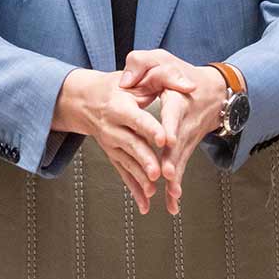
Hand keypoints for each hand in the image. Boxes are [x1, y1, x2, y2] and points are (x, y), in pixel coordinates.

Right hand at [53, 68, 170, 212]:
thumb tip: (190, 86)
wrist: (88, 99)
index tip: (163, 138)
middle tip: (158, 172)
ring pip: (127, 162)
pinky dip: (134, 189)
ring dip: (139, 177)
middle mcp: (113, 127)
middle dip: (145, 159)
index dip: (150, 128)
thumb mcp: (141, 75)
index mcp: (120, 106)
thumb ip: (167, 77)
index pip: (137, 119)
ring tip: (152, 189)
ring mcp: (112, 144)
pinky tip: (144, 204)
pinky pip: (124, 174)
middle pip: (131, 145)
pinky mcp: (114, 155)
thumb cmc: (120, 85)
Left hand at [120, 49, 230, 212]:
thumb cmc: (182, 75)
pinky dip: (177, 186)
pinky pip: (181, 168)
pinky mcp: (185, 149)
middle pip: (179, 143)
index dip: (170, 126)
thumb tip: (126, 81)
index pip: (174, 112)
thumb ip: (141, 64)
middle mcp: (183, 122)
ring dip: (177, 179)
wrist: (214, 92)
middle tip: (168, 174)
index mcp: (177, 99)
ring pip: (181, 160)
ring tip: (172, 196)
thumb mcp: (161, 60)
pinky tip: (173, 203)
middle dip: (174, 160)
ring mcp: (186, 138)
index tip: (167, 138)